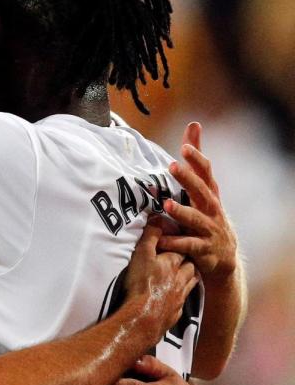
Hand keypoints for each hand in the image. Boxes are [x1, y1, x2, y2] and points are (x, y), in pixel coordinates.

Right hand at [122, 225, 198, 336]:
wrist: (144, 318)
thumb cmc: (141, 285)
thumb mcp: (141, 255)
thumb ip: (150, 236)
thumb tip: (158, 218)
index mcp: (173, 262)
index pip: (183, 247)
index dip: (180, 242)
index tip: (177, 237)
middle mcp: (182, 277)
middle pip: (190, 264)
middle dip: (187, 259)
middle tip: (180, 256)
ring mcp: (181, 295)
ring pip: (191, 281)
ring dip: (188, 276)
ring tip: (181, 274)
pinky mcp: (177, 311)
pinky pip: (183, 299)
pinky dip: (181, 295)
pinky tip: (175, 296)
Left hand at [158, 122, 237, 284]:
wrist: (223, 258)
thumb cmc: (206, 216)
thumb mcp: (202, 190)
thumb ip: (194, 162)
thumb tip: (193, 126)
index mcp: (209, 195)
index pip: (206, 173)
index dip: (197, 159)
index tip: (185, 146)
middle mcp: (212, 210)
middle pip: (202, 191)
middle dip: (188, 178)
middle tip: (172, 165)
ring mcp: (209, 230)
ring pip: (196, 219)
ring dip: (182, 211)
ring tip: (167, 205)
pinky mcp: (204, 250)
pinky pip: (188, 245)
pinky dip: (175, 242)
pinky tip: (161, 238)